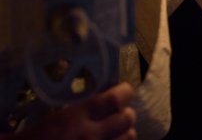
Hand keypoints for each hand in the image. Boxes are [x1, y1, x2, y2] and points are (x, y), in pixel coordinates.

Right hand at [9, 82, 135, 139]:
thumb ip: (76, 110)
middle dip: (125, 115)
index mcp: (74, 118)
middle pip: (126, 119)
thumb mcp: (50, 120)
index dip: (124, 92)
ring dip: (124, 133)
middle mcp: (90, 136)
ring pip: (128, 138)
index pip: (113, 99)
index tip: (124, 91)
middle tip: (117, 115)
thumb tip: (97, 100)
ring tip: (115, 133)